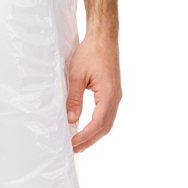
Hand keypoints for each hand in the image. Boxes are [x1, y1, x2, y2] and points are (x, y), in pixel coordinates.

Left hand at [66, 34, 121, 152]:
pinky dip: (98, 125)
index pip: (97, 123)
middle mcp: (115, 97)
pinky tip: (88, 128)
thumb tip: (71, 119)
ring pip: (108, 122)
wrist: (103, 37)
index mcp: (108, 94)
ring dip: (94, 134)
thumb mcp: (76, 75)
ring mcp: (116, 95)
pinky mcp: (113, 92)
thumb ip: (74, 98)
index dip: (85, 136)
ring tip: (80, 143)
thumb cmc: (91, 52)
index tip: (72, 144)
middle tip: (74, 149)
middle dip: (90, 140)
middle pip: (105, 127)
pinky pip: (108, 114)